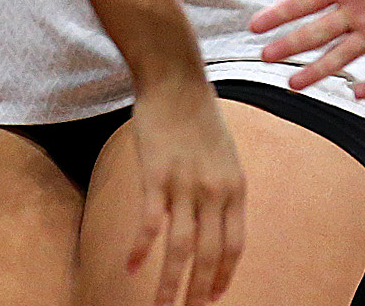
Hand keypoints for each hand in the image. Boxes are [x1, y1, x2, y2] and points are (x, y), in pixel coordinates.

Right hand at [121, 82, 245, 305]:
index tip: (212, 297)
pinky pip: (150, 224)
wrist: (176, 80)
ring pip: (180, 249)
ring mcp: (185, 185)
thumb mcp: (225, 156)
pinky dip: (140, 250)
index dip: (222, 276)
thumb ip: (223, 190)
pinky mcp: (156, 176)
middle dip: (197, 292)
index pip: (233, 246)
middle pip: (208, 255)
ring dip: (169, 284)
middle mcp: (215, 191)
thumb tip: (216, 224)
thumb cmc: (198, 116)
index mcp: (235, 188)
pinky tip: (129, 267)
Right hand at [250, 0, 364, 99]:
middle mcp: (357, 12)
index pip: (305, 3)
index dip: (281, 13)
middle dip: (290, 45)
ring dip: (319, 70)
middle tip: (265, 57)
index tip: (254, 25)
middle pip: (317, 32)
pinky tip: (358, 92)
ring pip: (342, 55)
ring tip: (294, 85)